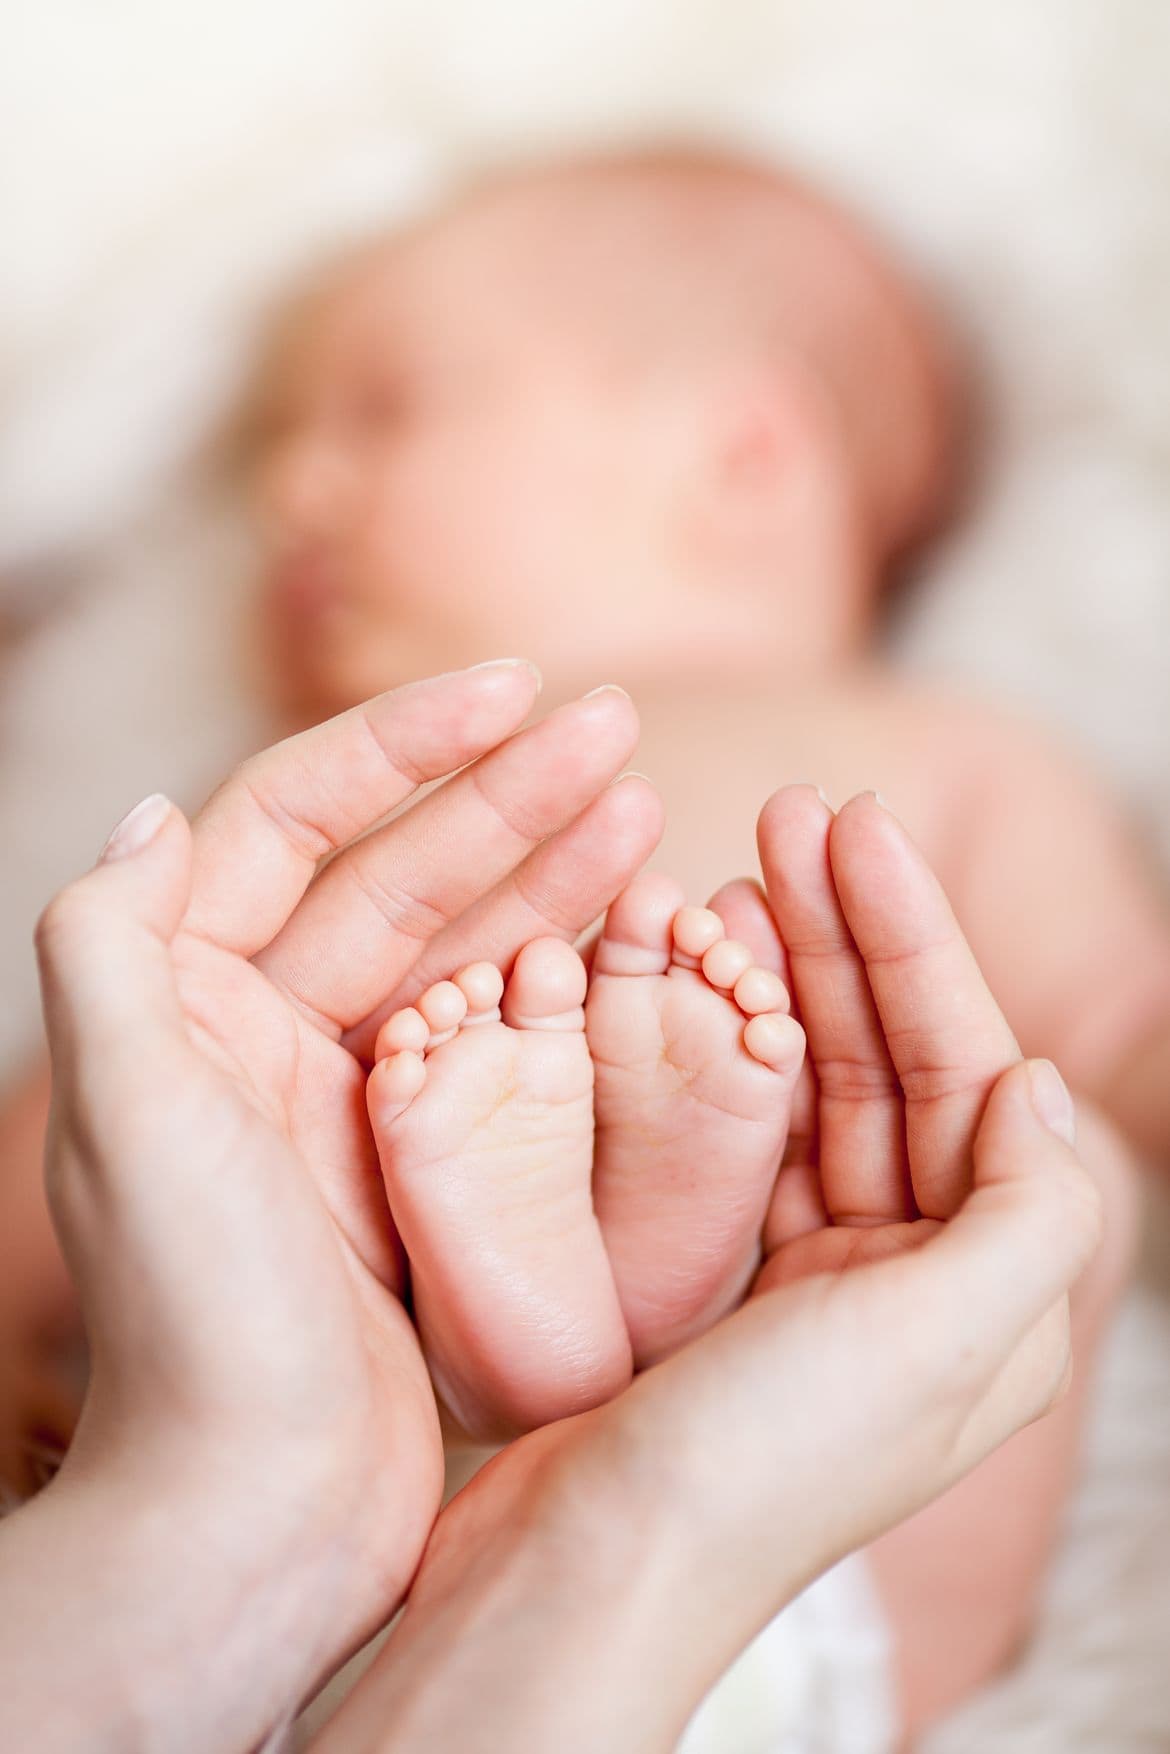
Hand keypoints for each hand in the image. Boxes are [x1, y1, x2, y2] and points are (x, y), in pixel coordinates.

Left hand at [19, 664, 661, 1752]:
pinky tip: (630, 934)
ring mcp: (350, 1099)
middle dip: (505, 795)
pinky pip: (500, 1042)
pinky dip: (559, 982)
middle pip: (396, 872)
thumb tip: (158, 805)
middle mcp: (261, 1034)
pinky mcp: (423, 1168)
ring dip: (546, 873)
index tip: (515, 687)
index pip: (294, 819)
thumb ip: (111, 939)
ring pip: (460, 950)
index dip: (402, 742)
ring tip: (648, 810)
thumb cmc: (195, 1320)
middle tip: (619, 730)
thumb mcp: (132, 1108)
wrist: (262, 1516)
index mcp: (185, 998)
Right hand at [312, 790, 1099, 1753]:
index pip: (966, 1073)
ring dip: (784, 977)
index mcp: (987, 1292)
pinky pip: (739, 1136)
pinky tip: (697, 978)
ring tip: (738, 869)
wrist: (582, 1577)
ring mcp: (814, 1278)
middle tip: (790, 812)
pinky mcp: (721, 1284)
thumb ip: (1024, 1204)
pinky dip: (723, 1050)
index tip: (856, 829)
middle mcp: (914, 1279)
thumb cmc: (762, 1467)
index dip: (915, 944)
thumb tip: (1033, 1078)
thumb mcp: (940, 1336)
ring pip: (811, 1086)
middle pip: (890, 1062)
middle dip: (848, 934)